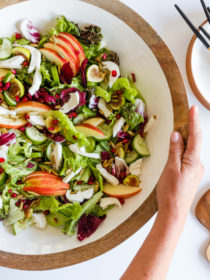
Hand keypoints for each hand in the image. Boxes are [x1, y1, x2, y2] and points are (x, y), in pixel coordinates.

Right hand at [156, 105, 203, 220]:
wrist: (174, 213)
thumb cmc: (170, 192)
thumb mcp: (170, 169)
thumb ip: (175, 150)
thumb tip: (177, 135)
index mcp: (193, 161)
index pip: (195, 137)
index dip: (194, 121)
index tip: (192, 109)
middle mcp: (198, 164)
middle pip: (195, 141)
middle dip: (191, 127)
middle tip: (186, 114)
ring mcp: (195, 170)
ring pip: (192, 149)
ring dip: (187, 138)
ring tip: (180, 129)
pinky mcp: (191, 174)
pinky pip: (189, 156)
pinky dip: (185, 148)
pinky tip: (179, 147)